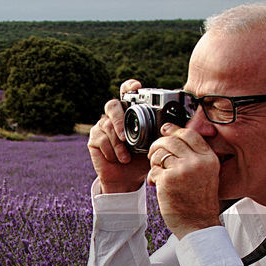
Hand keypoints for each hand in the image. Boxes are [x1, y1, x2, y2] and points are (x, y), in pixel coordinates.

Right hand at [87, 79, 149, 193]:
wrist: (127, 178)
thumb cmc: (141, 160)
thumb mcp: (154, 145)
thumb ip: (160, 133)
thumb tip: (172, 124)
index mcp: (129, 113)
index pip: (126, 93)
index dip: (129, 86)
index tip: (136, 87)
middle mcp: (114, 116)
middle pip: (111, 106)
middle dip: (118, 119)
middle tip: (125, 136)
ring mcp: (102, 126)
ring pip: (107, 126)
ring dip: (118, 145)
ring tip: (126, 157)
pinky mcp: (94, 139)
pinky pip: (101, 140)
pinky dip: (111, 151)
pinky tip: (118, 159)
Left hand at [147, 123, 222, 237]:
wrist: (198, 224)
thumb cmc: (199, 202)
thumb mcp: (207, 174)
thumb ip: (195, 157)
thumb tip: (173, 137)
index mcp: (208, 159)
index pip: (189, 134)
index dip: (174, 129)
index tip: (165, 129)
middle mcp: (196, 162)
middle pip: (170, 140)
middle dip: (157, 145)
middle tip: (153, 154)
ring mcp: (182, 170)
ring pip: (159, 154)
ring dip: (153, 162)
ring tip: (157, 173)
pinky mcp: (167, 180)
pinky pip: (152, 170)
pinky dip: (151, 178)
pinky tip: (156, 185)